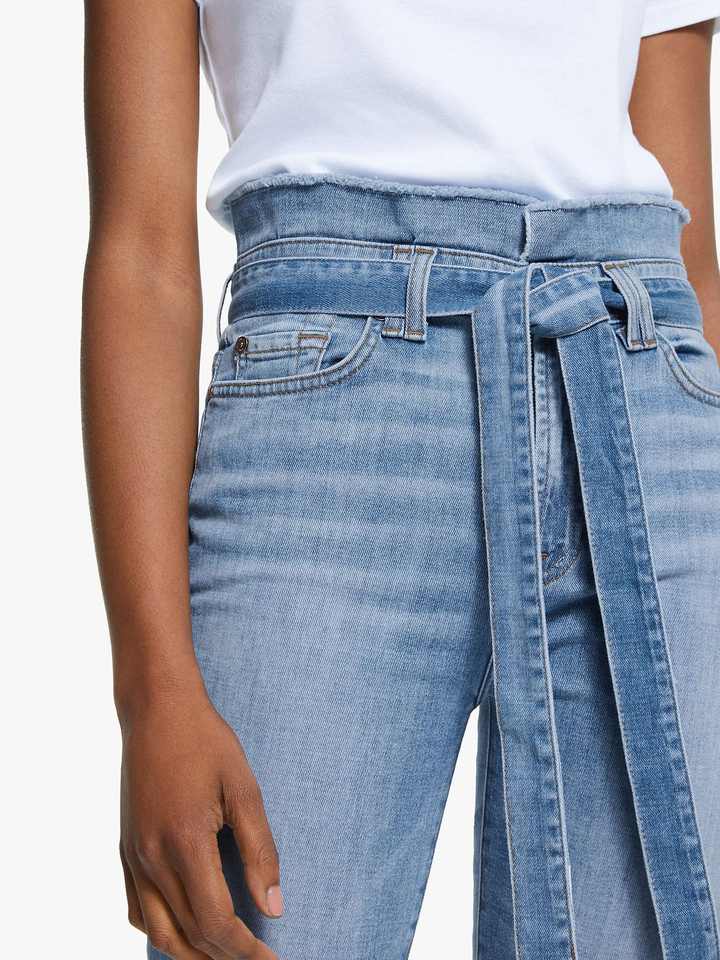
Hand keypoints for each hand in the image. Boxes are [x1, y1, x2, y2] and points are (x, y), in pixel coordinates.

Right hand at [119, 692, 281, 958]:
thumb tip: (274, 907)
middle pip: (190, 935)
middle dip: (227, 956)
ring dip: (193, 954)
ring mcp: (133, 857)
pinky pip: (138, 910)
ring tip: (227, 954)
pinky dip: (163, 931)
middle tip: (260, 958)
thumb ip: (261, 851)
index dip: (247, 951)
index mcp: (185, 843)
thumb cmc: (206, 741)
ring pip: (159, 932)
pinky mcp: (125, 849)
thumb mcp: (244, 789)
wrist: (157, 708)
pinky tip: (186, 928)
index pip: (217, 924)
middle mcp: (152, 859)